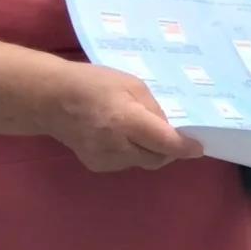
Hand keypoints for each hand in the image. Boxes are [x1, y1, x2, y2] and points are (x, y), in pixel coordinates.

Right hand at [44, 63, 203, 172]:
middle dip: (169, 150)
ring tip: (141, 130)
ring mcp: (105, 159)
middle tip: (172, 136)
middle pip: (156, 158)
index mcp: (127, 121)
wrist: (51, 99)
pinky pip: (125, 163)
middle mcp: (117, 146)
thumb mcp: (131, 84)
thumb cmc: (93, 84)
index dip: (184, 147)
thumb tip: (168, 128)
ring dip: (149, 151)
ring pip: (141, 162)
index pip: (165, 142)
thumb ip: (152, 108)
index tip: (199, 148)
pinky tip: (121, 136)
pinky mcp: (96, 165)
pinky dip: (132, 153)